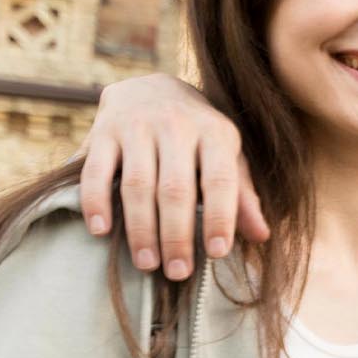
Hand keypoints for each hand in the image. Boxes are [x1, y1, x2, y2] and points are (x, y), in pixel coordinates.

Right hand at [78, 74, 268, 279]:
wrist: (151, 85)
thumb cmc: (197, 135)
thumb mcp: (226, 155)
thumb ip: (242, 195)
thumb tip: (261, 237)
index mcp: (215, 133)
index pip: (221, 180)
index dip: (220, 217)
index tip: (218, 253)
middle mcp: (177, 125)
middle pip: (176, 188)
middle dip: (177, 234)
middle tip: (178, 272)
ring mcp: (137, 126)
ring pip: (137, 184)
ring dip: (141, 228)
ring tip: (146, 264)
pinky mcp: (103, 131)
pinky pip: (96, 171)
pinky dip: (96, 202)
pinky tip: (101, 231)